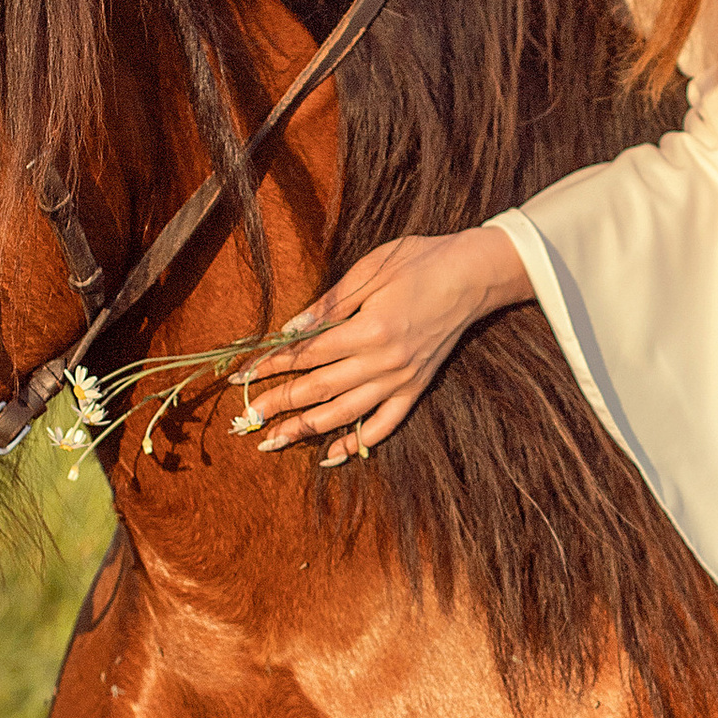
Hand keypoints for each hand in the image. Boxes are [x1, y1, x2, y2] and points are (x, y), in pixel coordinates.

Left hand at [236, 231, 531, 460]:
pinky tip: (331, 455)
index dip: (271, 365)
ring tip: (274, 441)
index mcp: (369, 329)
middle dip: (277, 403)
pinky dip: (357, 444)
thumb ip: (329, 303)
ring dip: (306, 430)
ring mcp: (401, 380)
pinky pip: (383, 425)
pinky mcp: (416, 388)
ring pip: (345, 414)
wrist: (475, 274)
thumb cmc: (421, 261)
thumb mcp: (370, 268)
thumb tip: (289, 330)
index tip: (242, 376)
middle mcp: (384, 362)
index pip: (307, 354)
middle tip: (244, 418)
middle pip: (318, 389)